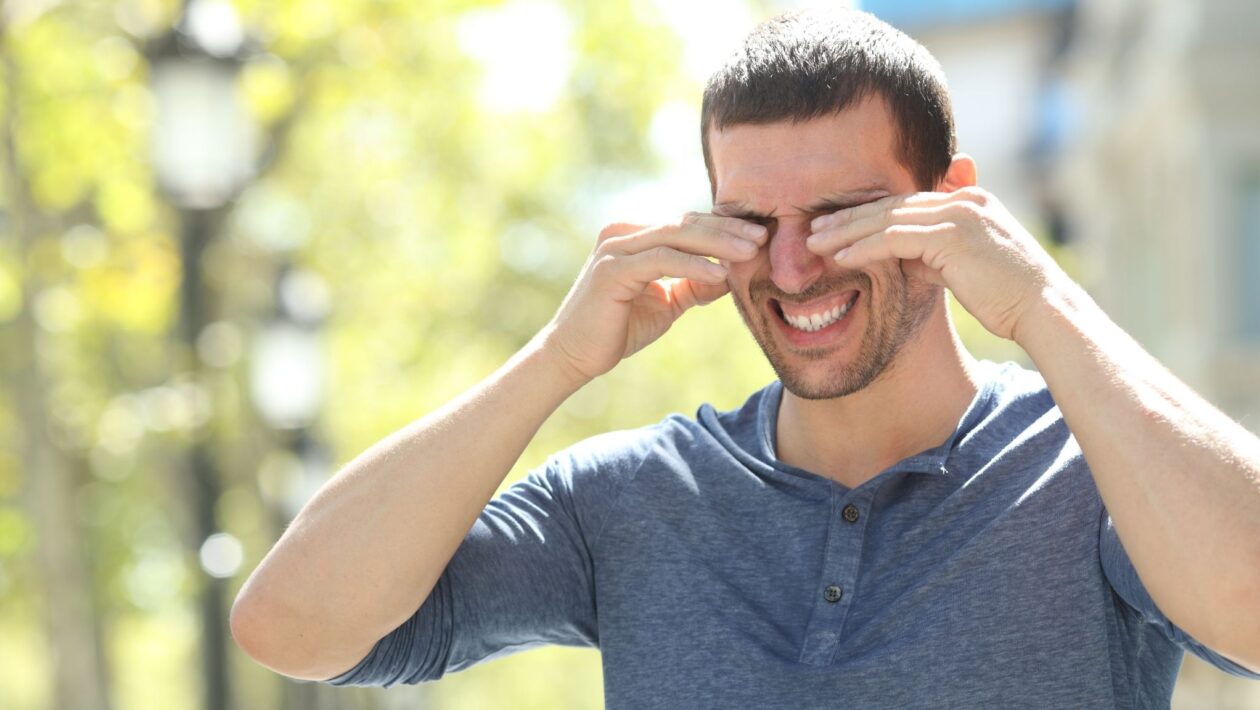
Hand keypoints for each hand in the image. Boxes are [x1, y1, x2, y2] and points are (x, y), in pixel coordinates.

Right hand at [540, 213, 766, 383]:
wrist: (574, 356)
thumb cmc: (618, 329)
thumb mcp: (666, 304)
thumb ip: (694, 285)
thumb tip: (731, 275)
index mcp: (635, 237)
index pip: (687, 225)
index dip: (724, 229)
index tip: (760, 236)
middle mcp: (623, 234)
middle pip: (685, 223)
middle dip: (727, 229)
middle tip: (763, 236)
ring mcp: (615, 248)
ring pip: (676, 236)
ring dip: (717, 243)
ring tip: (750, 252)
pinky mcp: (612, 269)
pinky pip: (661, 260)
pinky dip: (693, 265)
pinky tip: (721, 274)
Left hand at [805, 186, 1069, 341]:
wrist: (1043, 310)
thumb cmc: (1008, 298)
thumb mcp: (965, 270)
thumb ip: (935, 258)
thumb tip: (906, 262)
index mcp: (970, 200)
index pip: (906, 201)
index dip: (868, 213)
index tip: (836, 224)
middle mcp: (965, 198)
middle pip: (892, 203)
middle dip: (849, 216)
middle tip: (814, 227)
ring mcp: (960, 214)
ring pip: (887, 218)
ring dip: (847, 230)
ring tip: (814, 242)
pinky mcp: (952, 236)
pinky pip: (895, 238)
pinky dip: (864, 248)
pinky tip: (841, 258)